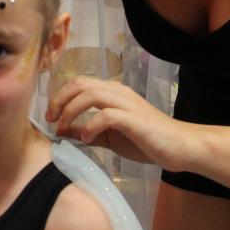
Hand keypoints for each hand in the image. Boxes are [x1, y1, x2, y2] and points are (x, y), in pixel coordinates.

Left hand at [45, 76, 196, 170]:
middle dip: (60, 99)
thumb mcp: (110, 137)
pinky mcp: (135, 119)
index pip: (79, 83)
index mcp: (112, 93)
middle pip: (81, 83)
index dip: (59, 96)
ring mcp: (127, 104)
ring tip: (64, 128)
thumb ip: (87, 132)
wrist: (180, 146)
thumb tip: (61, 132)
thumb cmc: (147, 140)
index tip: (50, 116)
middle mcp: (118, 92)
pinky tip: (87, 138)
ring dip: (72, 110)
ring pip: (91, 94)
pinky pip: (106, 115)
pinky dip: (91, 125)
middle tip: (51, 119)